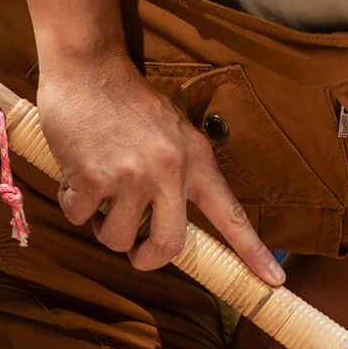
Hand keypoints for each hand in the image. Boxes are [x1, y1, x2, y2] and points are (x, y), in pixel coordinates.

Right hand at [35, 57, 280, 283]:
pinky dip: (74, 205)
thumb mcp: (174, 130)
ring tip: (99, 197)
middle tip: (135, 251)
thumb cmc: (129, 101)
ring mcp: (130, 176)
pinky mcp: (92, 178)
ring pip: (117, 238)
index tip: (273, 281)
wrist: (88, 68)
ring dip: (103, 227)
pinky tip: (75, 176)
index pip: (231, 215)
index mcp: (196, 161)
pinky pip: (81, 217)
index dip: (253, 252)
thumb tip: (174, 218)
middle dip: (146, 258)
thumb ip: (181, 171)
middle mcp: (169, 171)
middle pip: (167, 246)